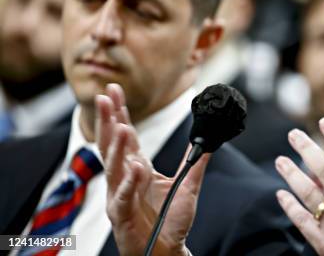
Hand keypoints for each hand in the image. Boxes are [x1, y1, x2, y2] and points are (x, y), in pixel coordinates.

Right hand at [95, 83, 208, 255]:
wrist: (167, 251)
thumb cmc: (171, 219)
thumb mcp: (188, 184)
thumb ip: (196, 161)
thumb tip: (210, 138)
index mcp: (136, 167)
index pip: (125, 135)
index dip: (119, 113)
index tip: (114, 90)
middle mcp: (124, 178)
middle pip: (113, 145)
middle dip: (109, 119)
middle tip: (105, 96)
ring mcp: (120, 196)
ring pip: (114, 168)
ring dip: (117, 147)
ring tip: (121, 125)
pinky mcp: (121, 216)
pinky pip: (123, 197)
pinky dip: (129, 183)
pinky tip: (136, 168)